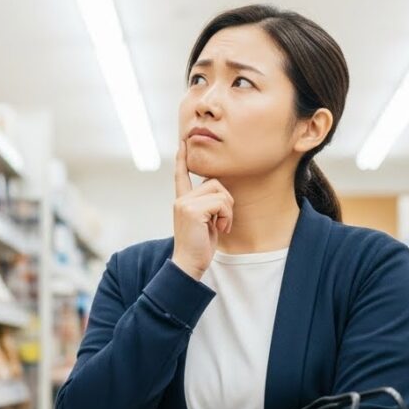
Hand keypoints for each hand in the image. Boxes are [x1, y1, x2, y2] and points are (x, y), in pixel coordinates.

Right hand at [172, 141, 232, 279]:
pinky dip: (226, 216)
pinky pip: (221, 203)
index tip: (182, 144)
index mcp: (182, 201)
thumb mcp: (204, 222)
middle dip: (226, 202)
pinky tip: (219, 228)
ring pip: (220, 193)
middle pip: (214, 183)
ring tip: (220, 226)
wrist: (189, 264)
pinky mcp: (192, 210)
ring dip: (228, 211)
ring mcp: (185, 204)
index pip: (181, 175)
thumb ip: (207, 206)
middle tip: (222, 222)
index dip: (182, 159)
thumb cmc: (199, 247)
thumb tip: (220, 194)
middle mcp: (181, 199)